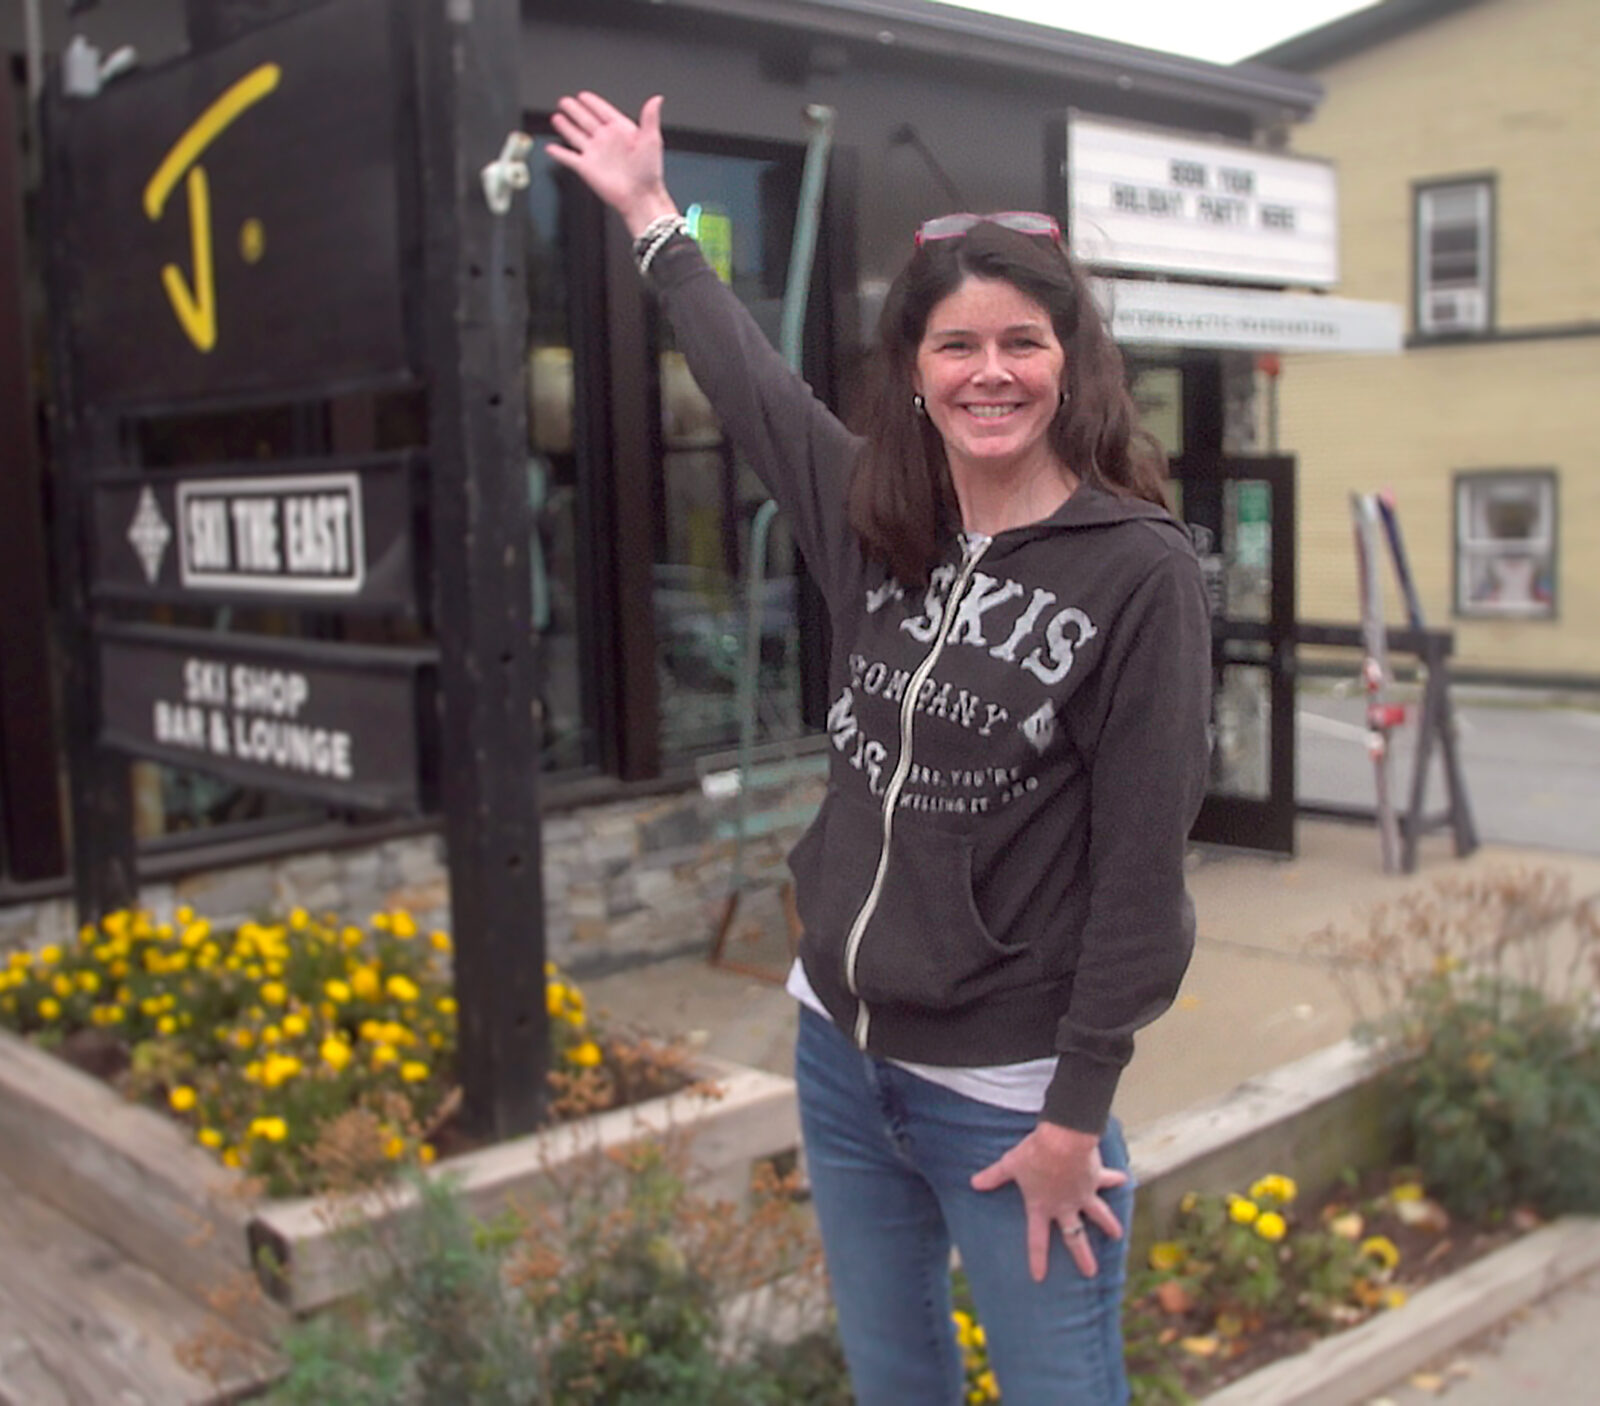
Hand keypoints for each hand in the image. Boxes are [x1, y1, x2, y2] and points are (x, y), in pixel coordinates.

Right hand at [546, 91, 678, 236]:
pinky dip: (559, 153)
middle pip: (586, 120)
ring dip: (566, 126)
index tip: (583, 96)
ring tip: (557, 117)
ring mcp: (595, 154)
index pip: (603, 112)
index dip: (593, 103)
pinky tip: (551, 147)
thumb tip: (656, 99)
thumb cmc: (649, 172)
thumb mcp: (652, 139)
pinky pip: (569, 158)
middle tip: (565, 102)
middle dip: (575, 111)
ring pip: (575, 136)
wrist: (640, 197)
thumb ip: (650, 117)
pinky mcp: (586, 169)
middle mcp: (606, 141)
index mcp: (621, 131)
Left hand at [970, 1122, 1127, 1281]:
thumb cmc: (1034, 1154)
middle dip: (1082, 1256)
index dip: (1037, 1258)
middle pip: (1074, 1238)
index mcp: (1042, 1207)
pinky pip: (1107, 1180)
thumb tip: (974, 1183)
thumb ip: (994, 1176)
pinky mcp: (1095, 1180)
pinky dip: (1115, 1179)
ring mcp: (1082, 1195)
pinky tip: (1124, 1180)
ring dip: (1109, 1224)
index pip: (1036, 1239)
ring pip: (1099, 1216)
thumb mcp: (1010, 1165)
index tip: (1039, 1277)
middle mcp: (1064, 1206)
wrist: (1063, 1142)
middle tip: (1090, 1272)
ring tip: (1117, 1234)